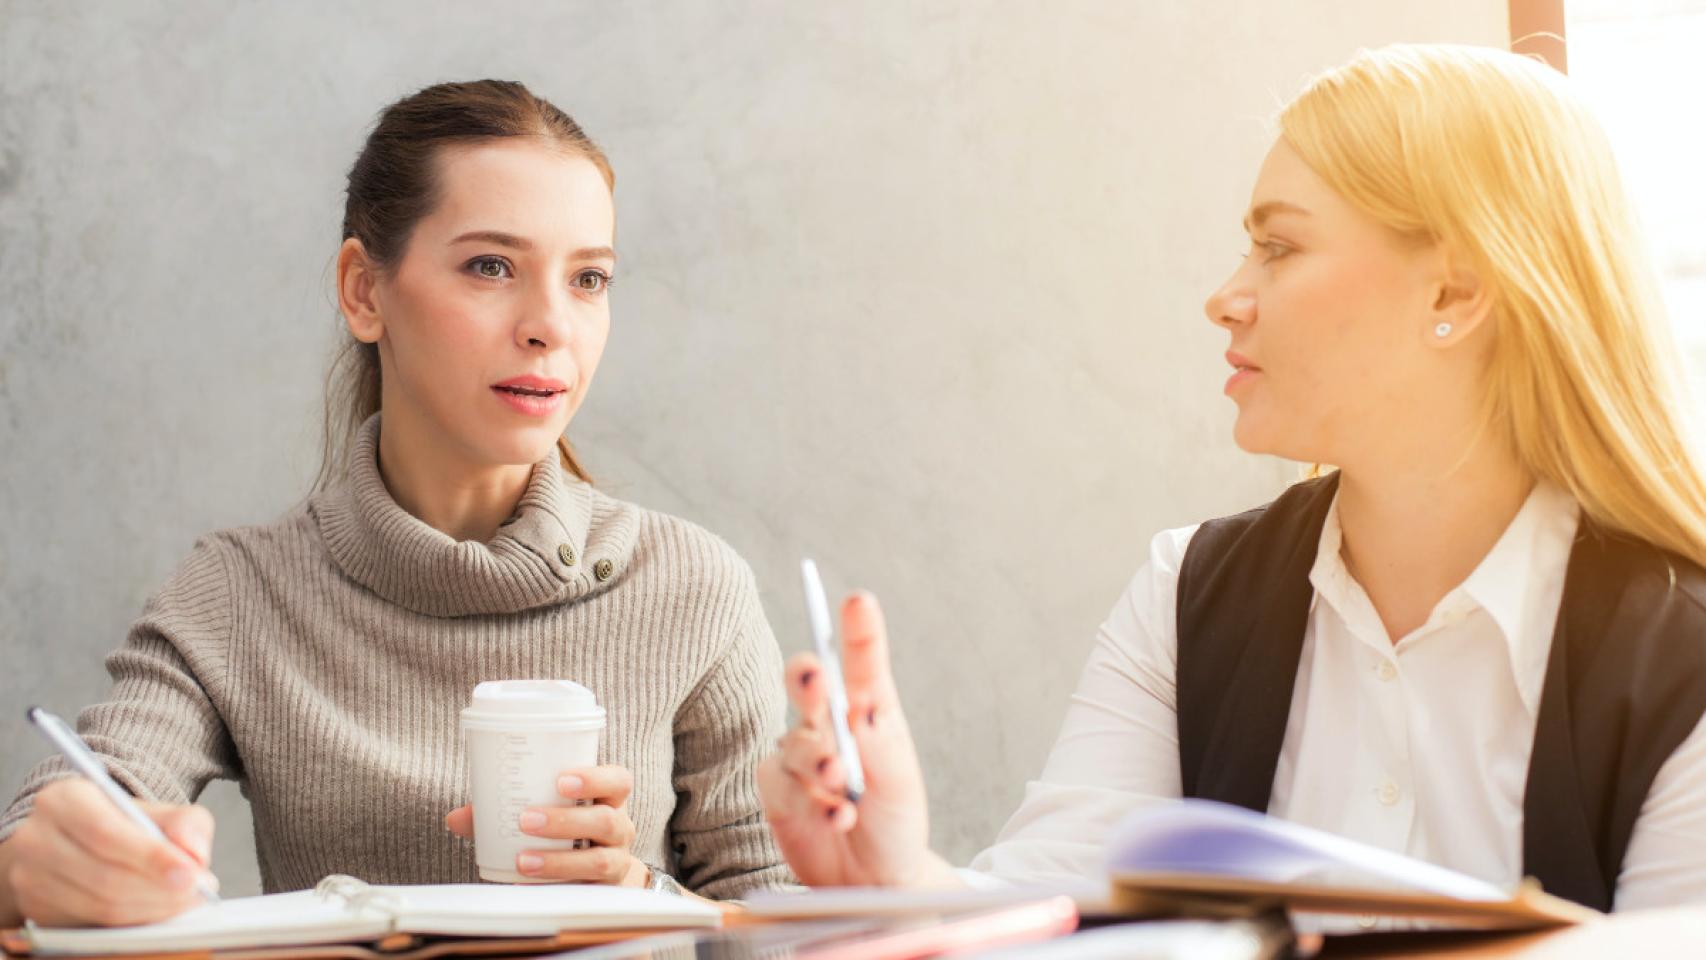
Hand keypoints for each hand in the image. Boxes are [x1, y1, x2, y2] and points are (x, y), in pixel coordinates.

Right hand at [0, 778, 216, 926]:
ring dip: (150, 909)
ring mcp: (29, 877)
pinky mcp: (35, 908)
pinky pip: (91, 924)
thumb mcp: (157, 811)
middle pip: (104, 876)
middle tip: (196, 891)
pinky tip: (157, 910)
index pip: (106, 833)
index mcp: (64, 800)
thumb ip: (185, 824)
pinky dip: (132, 922)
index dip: (151, 858)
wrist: (79, 842)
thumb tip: (193, 854)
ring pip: (99, 905)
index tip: (192, 874)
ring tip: (183, 900)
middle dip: (159, 889)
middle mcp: (36, 837)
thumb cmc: (123, 825)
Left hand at [445, 765, 648, 886]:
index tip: (561, 781)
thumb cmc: (567, 830)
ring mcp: (617, 862)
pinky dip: (554, 888)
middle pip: (606, 821)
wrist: (599, 872)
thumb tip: (456, 818)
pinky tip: (526, 886)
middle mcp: (620, 828)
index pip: (618, 781)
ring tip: (523, 860)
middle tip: (526, 820)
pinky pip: (585, 892)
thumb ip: (503, 809)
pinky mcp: (604, 892)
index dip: (595, 778)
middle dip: (565, 821)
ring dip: (558, 860)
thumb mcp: (548, 810)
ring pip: (599, 861)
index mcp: (609, 799)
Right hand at [756, 591, 959, 887]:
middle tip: (818, 682)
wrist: (874, 879)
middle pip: (807, 683)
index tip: (858, 602)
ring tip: (841, 787)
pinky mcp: (776, 789)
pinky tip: (836, 816)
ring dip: (818, 763)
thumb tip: (859, 708)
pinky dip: (811, 802)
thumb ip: (878, 744)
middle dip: (808, 679)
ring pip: (795, 742)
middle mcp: (829, 724)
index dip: (859, 631)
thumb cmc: (893, 821)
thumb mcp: (899, 781)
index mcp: (869, 710)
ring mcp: (799, 755)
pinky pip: (782, 784)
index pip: (862, 664)